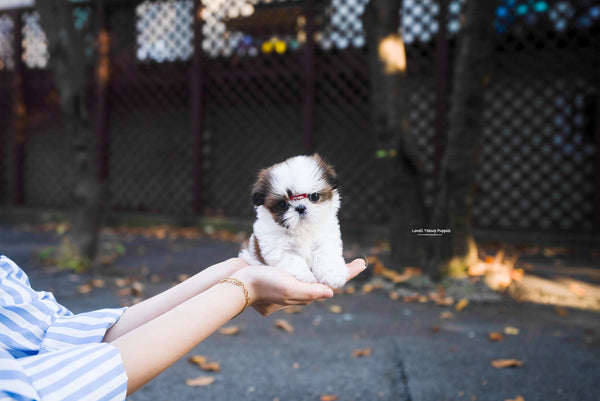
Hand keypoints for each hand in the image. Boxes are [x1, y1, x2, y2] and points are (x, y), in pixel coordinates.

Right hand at [233, 258, 366, 315]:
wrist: (236, 284)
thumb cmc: (263, 284)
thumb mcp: (289, 287)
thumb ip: (309, 292)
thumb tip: (331, 293)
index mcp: (303, 296)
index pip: (331, 284)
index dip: (348, 273)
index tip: (363, 263)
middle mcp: (297, 294)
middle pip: (323, 283)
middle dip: (338, 273)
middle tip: (353, 262)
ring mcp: (287, 290)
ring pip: (310, 281)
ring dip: (321, 272)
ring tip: (333, 261)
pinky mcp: (277, 284)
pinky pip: (297, 277)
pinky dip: (306, 270)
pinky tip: (306, 263)